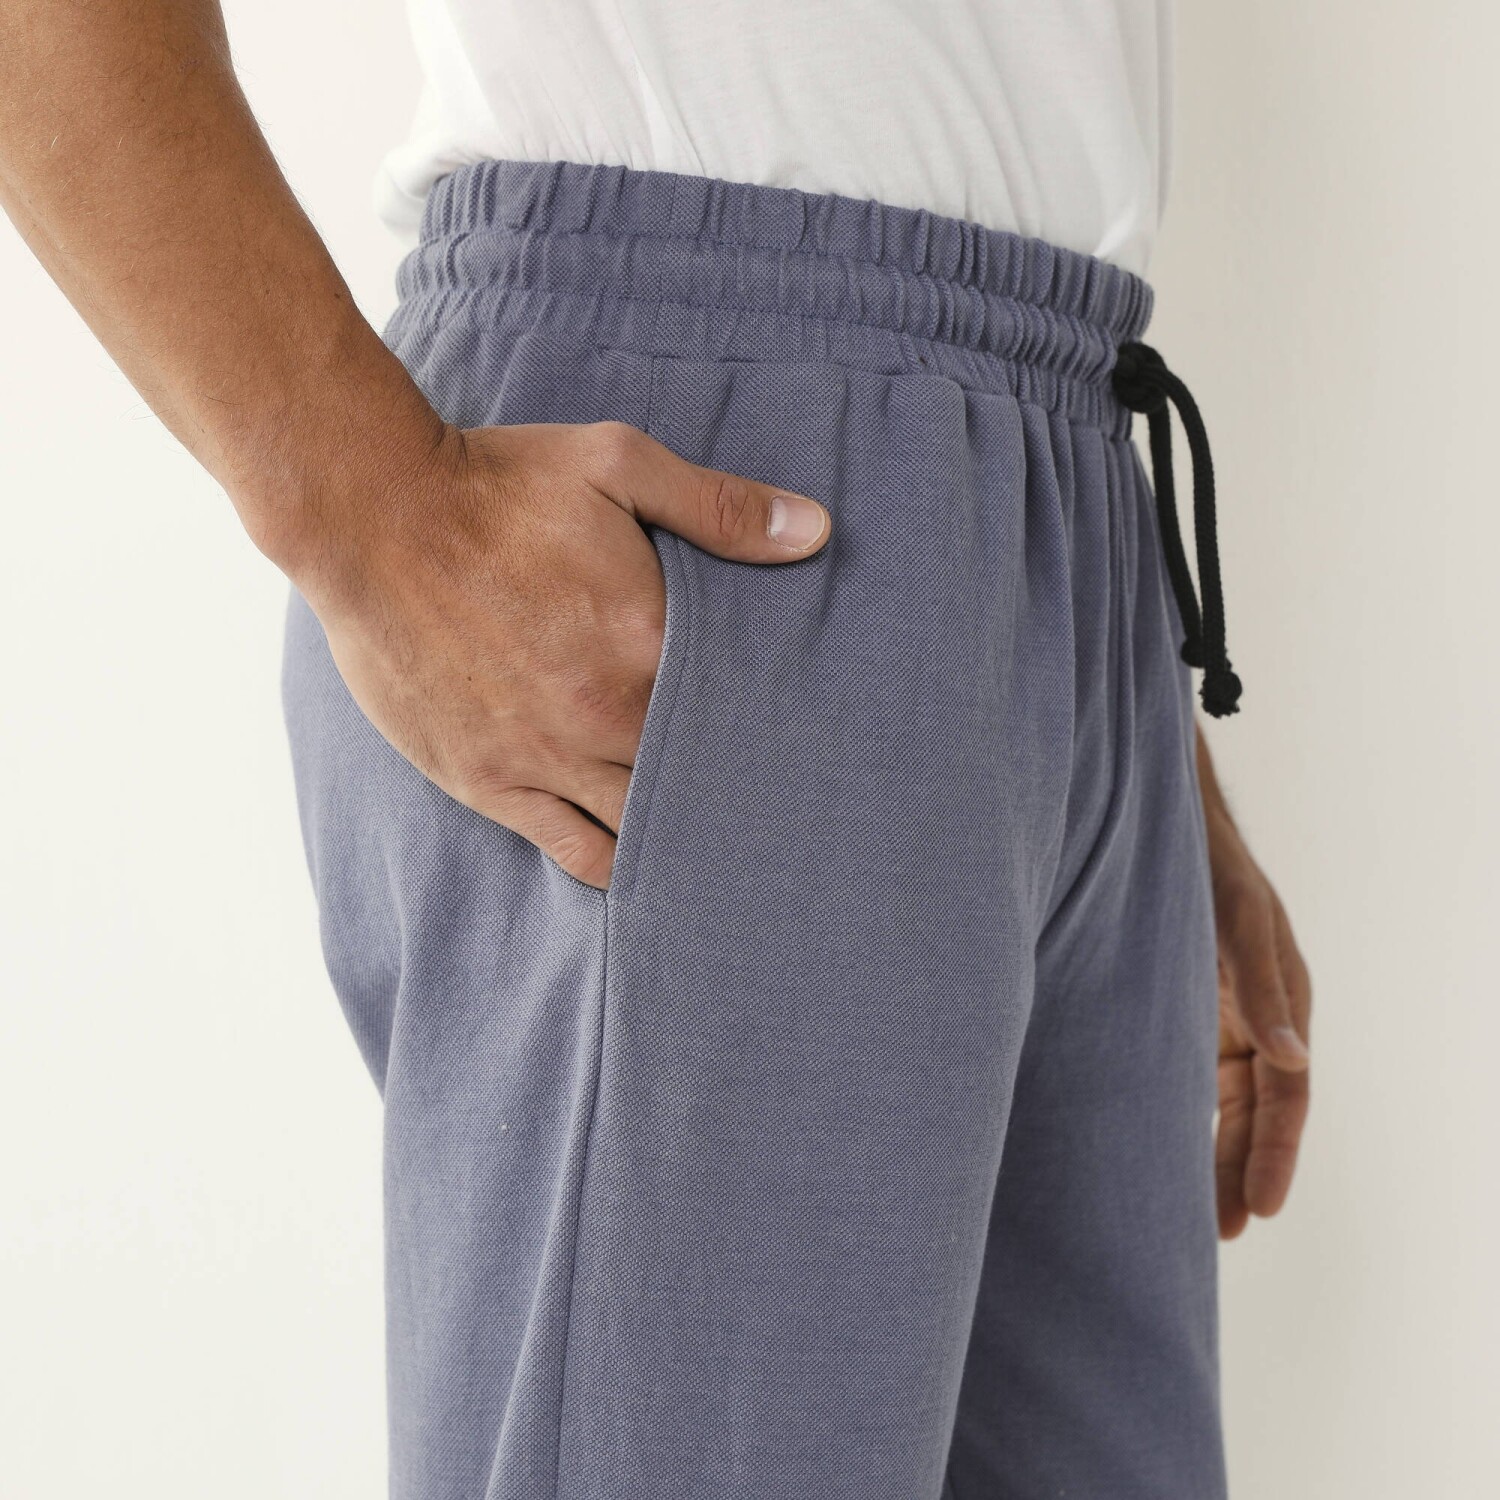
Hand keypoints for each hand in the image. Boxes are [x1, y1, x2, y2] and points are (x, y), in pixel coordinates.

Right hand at [296, 420, 829, 887]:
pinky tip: (644, 869)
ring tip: (719, 845)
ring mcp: (546, 759)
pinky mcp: (490, 783)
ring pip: (642, 829)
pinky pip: (572, 852)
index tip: (795, 740)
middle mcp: (605, 717)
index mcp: (648, 645)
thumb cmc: (497, 487)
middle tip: (770, 805)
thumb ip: (718, 508)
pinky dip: (615, 868)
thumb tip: (814, 533)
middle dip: (731, 790)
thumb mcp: (616, 464)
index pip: (740, 712)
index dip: (768, 729)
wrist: (374, 518)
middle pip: (698, 780)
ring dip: (682, 836)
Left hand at [1198, 732, 1312, 1238]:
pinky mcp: (1181, 1012)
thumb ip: (1262, 990)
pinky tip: (1161, 1155)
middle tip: (1223, 1234)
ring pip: (1223, 1103)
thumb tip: (1292, 1061)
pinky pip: (1189, 1078)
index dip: (1277, 1152)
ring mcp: (1217, 1017)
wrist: (1156, 828)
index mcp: (1281, 1002)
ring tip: (1196, 1218)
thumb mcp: (1239, 925)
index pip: (1287, 1094)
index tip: (1262, 1208)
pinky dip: (1183, 1117)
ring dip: (1213, 1155)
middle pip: (1256, 1111)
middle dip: (1243, 1170)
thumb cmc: (1207, 870)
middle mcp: (1254, 1018)